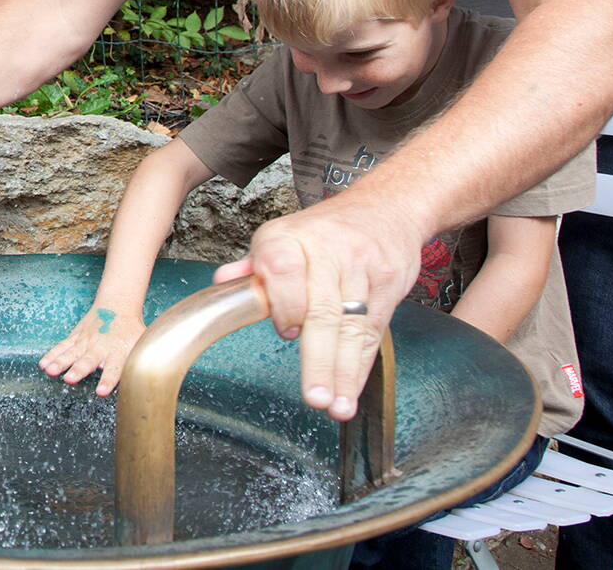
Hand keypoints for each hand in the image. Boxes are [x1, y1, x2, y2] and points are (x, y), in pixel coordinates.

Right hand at [38, 303, 147, 394]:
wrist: (118, 306)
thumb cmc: (131, 331)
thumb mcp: (143, 345)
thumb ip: (144, 362)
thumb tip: (152, 381)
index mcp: (118, 353)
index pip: (114, 369)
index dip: (107, 380)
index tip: (101, 391)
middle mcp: (100, 348)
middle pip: (88, 361)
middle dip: (78, 370)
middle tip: (70, 379)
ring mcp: (86, 342)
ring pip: (71, 353)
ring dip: (60, 362)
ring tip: (50, 371)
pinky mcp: (76, 337)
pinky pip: (63, 346)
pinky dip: (53, 354)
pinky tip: (44, 364)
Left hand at [214, 195, 422, 420]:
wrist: (386, 207)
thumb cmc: (325, 229)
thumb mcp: (282, 237)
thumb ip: (254, 268)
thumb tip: (222, 285)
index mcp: (289, 237)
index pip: (283, 269)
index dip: (285, 304)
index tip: (287, 332)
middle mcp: (327, 251)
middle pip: (323, 310)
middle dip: (319, 359)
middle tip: (314, 398)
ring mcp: (362, 269)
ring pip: (351, 327)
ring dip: (344, 373)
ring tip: (335, 406)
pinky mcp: (389, 285)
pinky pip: (373, 331)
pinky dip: (361, 366)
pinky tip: (352, 391)